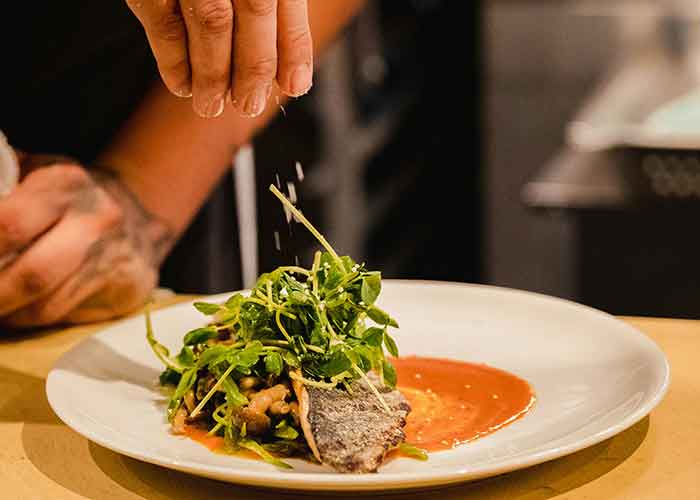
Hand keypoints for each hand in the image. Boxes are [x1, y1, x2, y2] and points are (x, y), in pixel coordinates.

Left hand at [0, 160, 173, 326]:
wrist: (137, 217)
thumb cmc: (66, 198)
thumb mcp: (32, 174)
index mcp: (65, 182)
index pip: (8, 224)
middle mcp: (95, 219)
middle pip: (31, 273)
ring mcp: (113, 257)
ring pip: (44, 304)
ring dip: (3, 312)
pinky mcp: (126, 288)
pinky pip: (62, 314)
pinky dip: (24, 318)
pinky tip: (11, 311)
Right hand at [126, 0, 312, 117]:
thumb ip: (274, 6)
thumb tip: (292, 76)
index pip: (287, 1)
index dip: (294, 48)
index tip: (295, 85)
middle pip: (255, 9)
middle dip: (254, 69)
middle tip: (249, 104)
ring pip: (212, 21)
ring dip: (214, 75)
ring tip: (211, 105)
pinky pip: (164, 23)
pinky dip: (173, 62)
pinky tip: (182, 85)